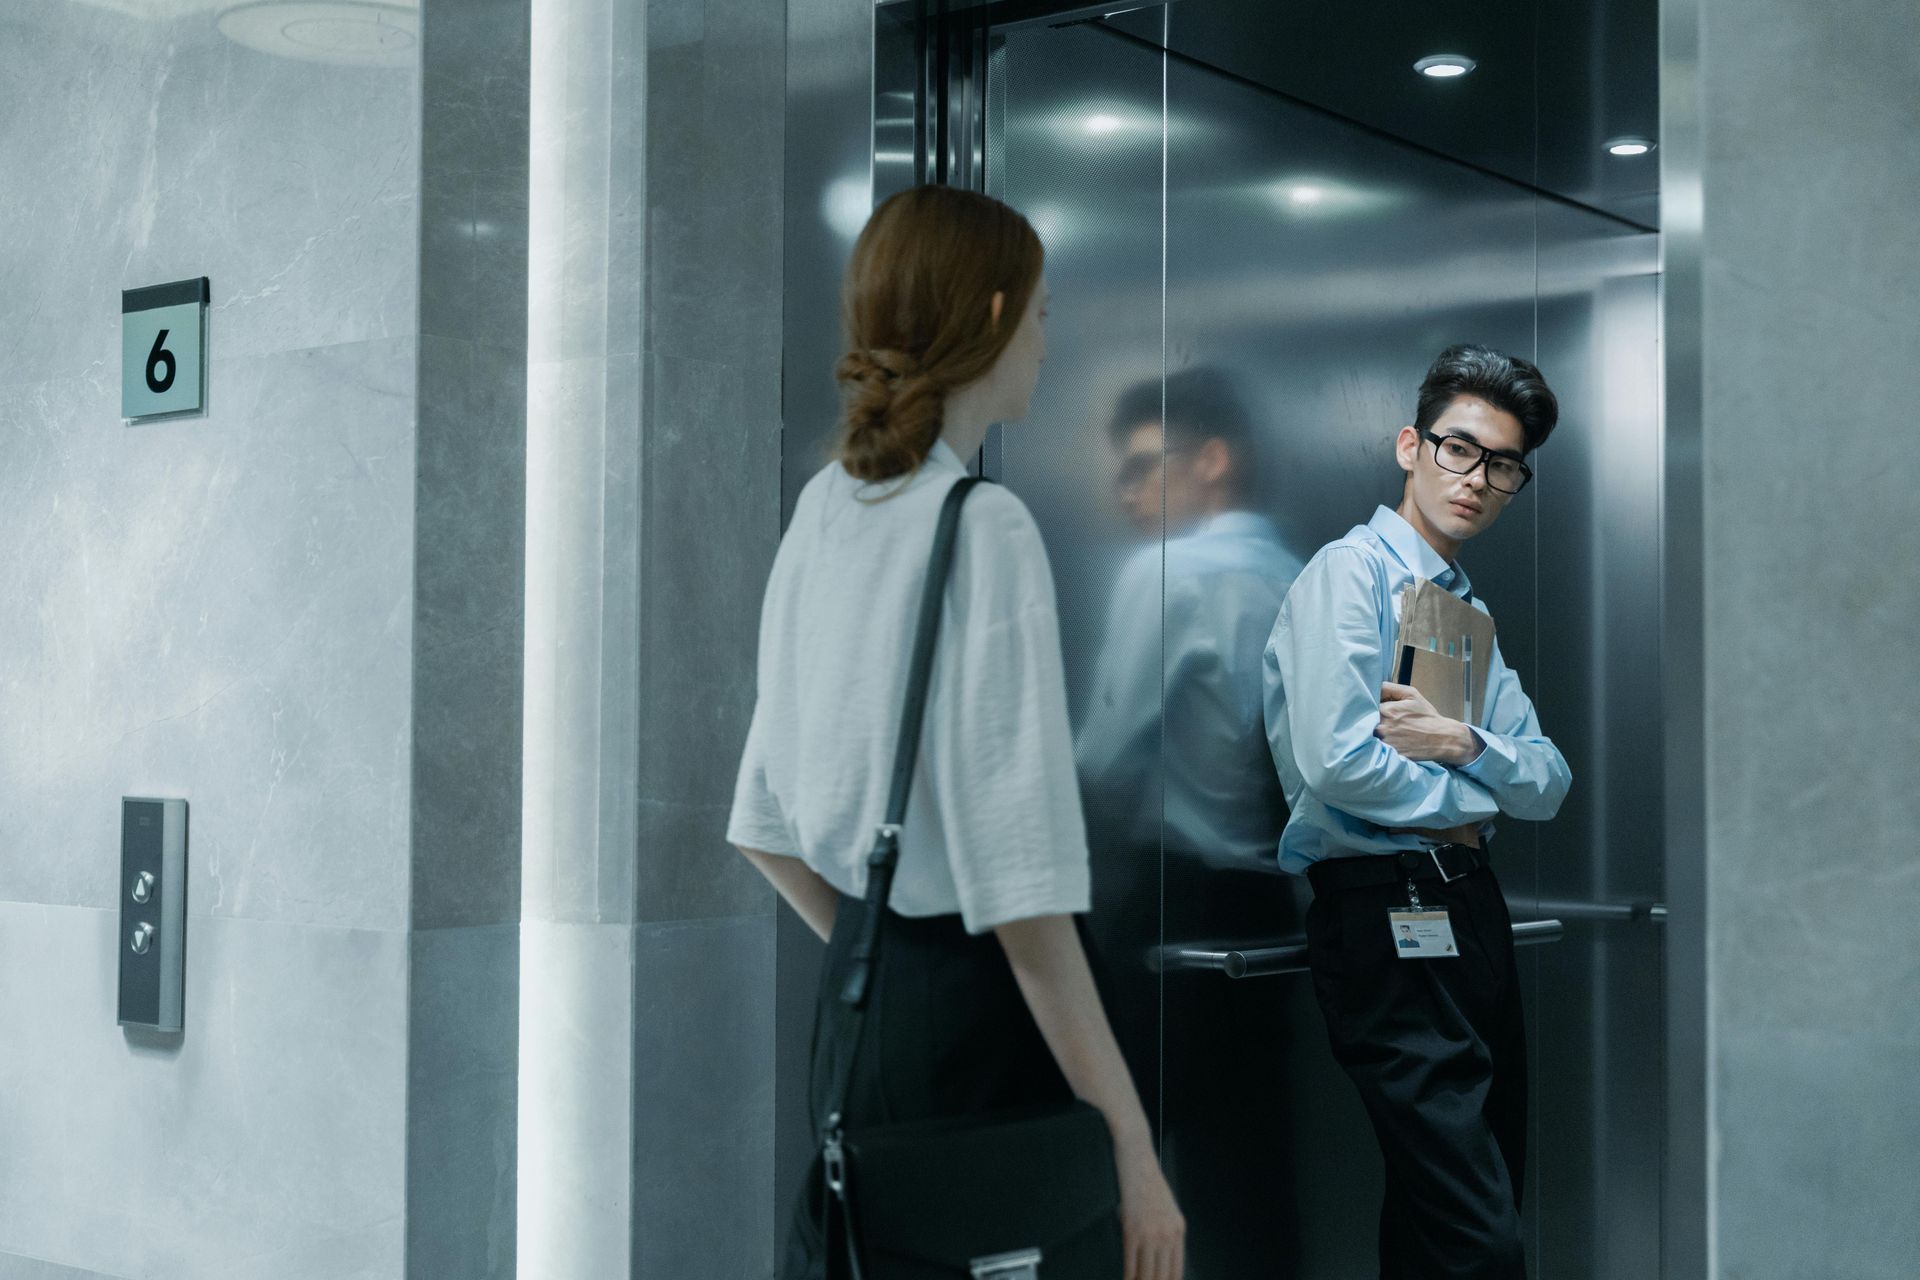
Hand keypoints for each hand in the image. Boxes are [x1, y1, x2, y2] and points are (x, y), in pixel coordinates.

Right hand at [1114, 1139, 1184, 1279]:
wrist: (1136, 1157)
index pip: (1176, 1271)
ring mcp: (1150, 1233)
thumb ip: (1166, 1231)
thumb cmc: (1147, 1180)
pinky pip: (1131, 1262)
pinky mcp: (1132, 1229)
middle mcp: (1168, 1234)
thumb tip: (1157, 1254)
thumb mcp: (1165, 1207)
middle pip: (1163, 1276)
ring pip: (1147, 1273)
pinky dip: (1127, 1276)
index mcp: (1179, 1230)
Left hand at [1376, 682, 1477, 764]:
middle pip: (1366, 722)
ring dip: (1373, 732)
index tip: (1376, 708)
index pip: (1366, 706)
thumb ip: (1389, 688)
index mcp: (1387, 711)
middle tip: (1384, 721)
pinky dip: (1380, 744)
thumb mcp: (1411, 695)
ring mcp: (1385, 743)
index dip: (1370, 707)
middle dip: (1369, 720)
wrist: (1442, 739)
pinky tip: (1392, 741)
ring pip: (1370, 735)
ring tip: (1390, 731)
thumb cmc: (1427, 716)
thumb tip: (1373, 686)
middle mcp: (1383, 727)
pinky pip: (1377, 748)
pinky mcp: (1389, 754)